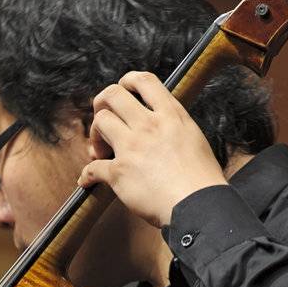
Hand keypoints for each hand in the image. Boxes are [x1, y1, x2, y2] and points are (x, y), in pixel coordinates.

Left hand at [77, 72, 224, 226]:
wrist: (198, 205)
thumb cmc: (201, 179)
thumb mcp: (193, 137)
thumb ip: (174, 125)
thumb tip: (163, 123)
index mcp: (170, 115)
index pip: (143, 81)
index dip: (127, 81)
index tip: (121, 90)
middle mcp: (149, 125)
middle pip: (113, 95)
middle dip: (102, 104)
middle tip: (104, 122)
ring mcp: (132, 146)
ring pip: (100, 121)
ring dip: (95, 136)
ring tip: (101, 153)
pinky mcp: (120, 172)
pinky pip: (92, 167)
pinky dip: (86, 175)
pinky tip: (87, 181)